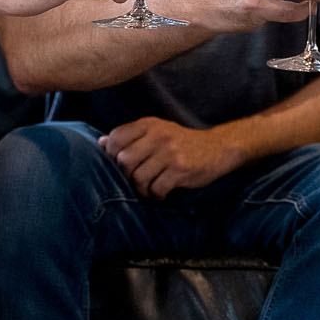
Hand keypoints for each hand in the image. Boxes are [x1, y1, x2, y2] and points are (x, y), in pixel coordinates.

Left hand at [101, 118, 246, 197]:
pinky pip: (156, 189)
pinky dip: (156, 195)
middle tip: (137, 179)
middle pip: (124, 160)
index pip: (116, 137)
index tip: (121, 164)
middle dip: (127, 175)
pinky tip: (162, 193)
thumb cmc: (182, 142)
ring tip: (150, 188)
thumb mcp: (157, 132)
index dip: (112, 154)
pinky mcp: (180, 169)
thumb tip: (101, 142)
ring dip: (142, 188)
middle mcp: (158, 135)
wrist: (218, 148)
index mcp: (149, 124)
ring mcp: (170, 152)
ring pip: (139, 178)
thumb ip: (131, 137)